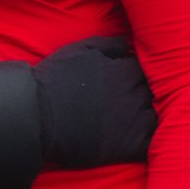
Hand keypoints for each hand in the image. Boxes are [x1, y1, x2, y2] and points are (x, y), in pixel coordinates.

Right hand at [33, 36, 157, 169]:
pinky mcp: (131, 144)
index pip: (141, 71)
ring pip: (152, 114)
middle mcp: (135, 91)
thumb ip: (108, 44)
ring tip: (120, 123)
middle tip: (117, 104)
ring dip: (141, 116)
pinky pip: (152, 140)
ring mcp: (135, 118)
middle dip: (136, 95)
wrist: (37, 118)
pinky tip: (128, 140)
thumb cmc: (54, 82)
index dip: (129, 77)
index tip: (116, 85)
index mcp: (125, 69)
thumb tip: (129, 44)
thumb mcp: (78, 50)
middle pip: (148, 91)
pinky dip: (144, 139)